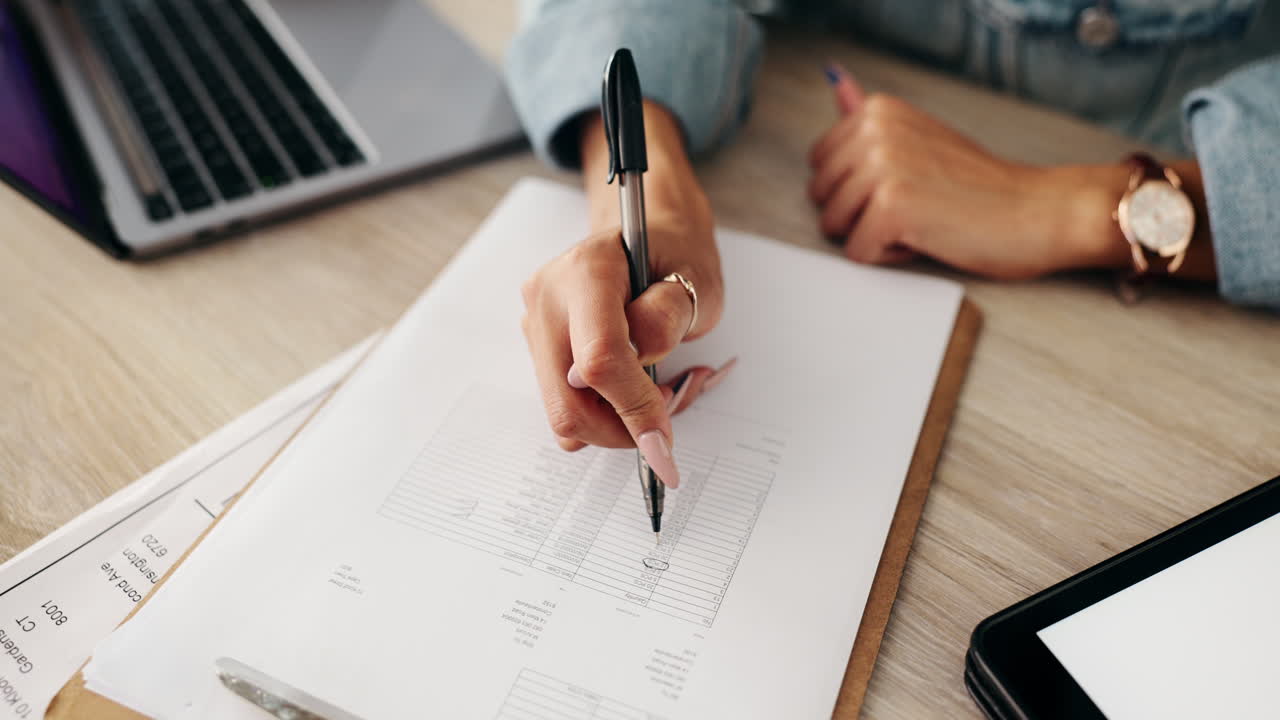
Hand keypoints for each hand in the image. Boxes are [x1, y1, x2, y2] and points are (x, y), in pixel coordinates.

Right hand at [520, 102, 726, 486]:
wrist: (647, 233)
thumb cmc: (676, 255)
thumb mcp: (697, 279)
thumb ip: (670, 317)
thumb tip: (638, 362)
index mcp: (587, 270)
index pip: (599, 358)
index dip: (633, 409)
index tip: (664, 447)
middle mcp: (547, 296)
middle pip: (569, 401)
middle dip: (621, 428)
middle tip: (668, 413)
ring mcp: (534, 323)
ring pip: (563, 412)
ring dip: (614, 423)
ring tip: (657, 393)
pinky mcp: (537, 346)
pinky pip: (564, 403)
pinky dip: (601, 414)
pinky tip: (631, 389)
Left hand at [808, 93, 1134, 279]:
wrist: (1036, 211)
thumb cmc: (980, 186)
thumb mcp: (919, 139)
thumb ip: (871, 120)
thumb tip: (838, 86)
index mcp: (879, 110)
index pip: (819, 165)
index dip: (857, 189)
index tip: (905, 184)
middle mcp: (876, 130)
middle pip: (821, 196)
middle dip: (859, 214)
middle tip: (917, 205)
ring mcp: (882, 167)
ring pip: (833, 225)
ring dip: (875, 236)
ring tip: (922, 220)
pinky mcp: (890, 207)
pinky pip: (857, 252)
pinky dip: (890, 258)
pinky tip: (928, 238)